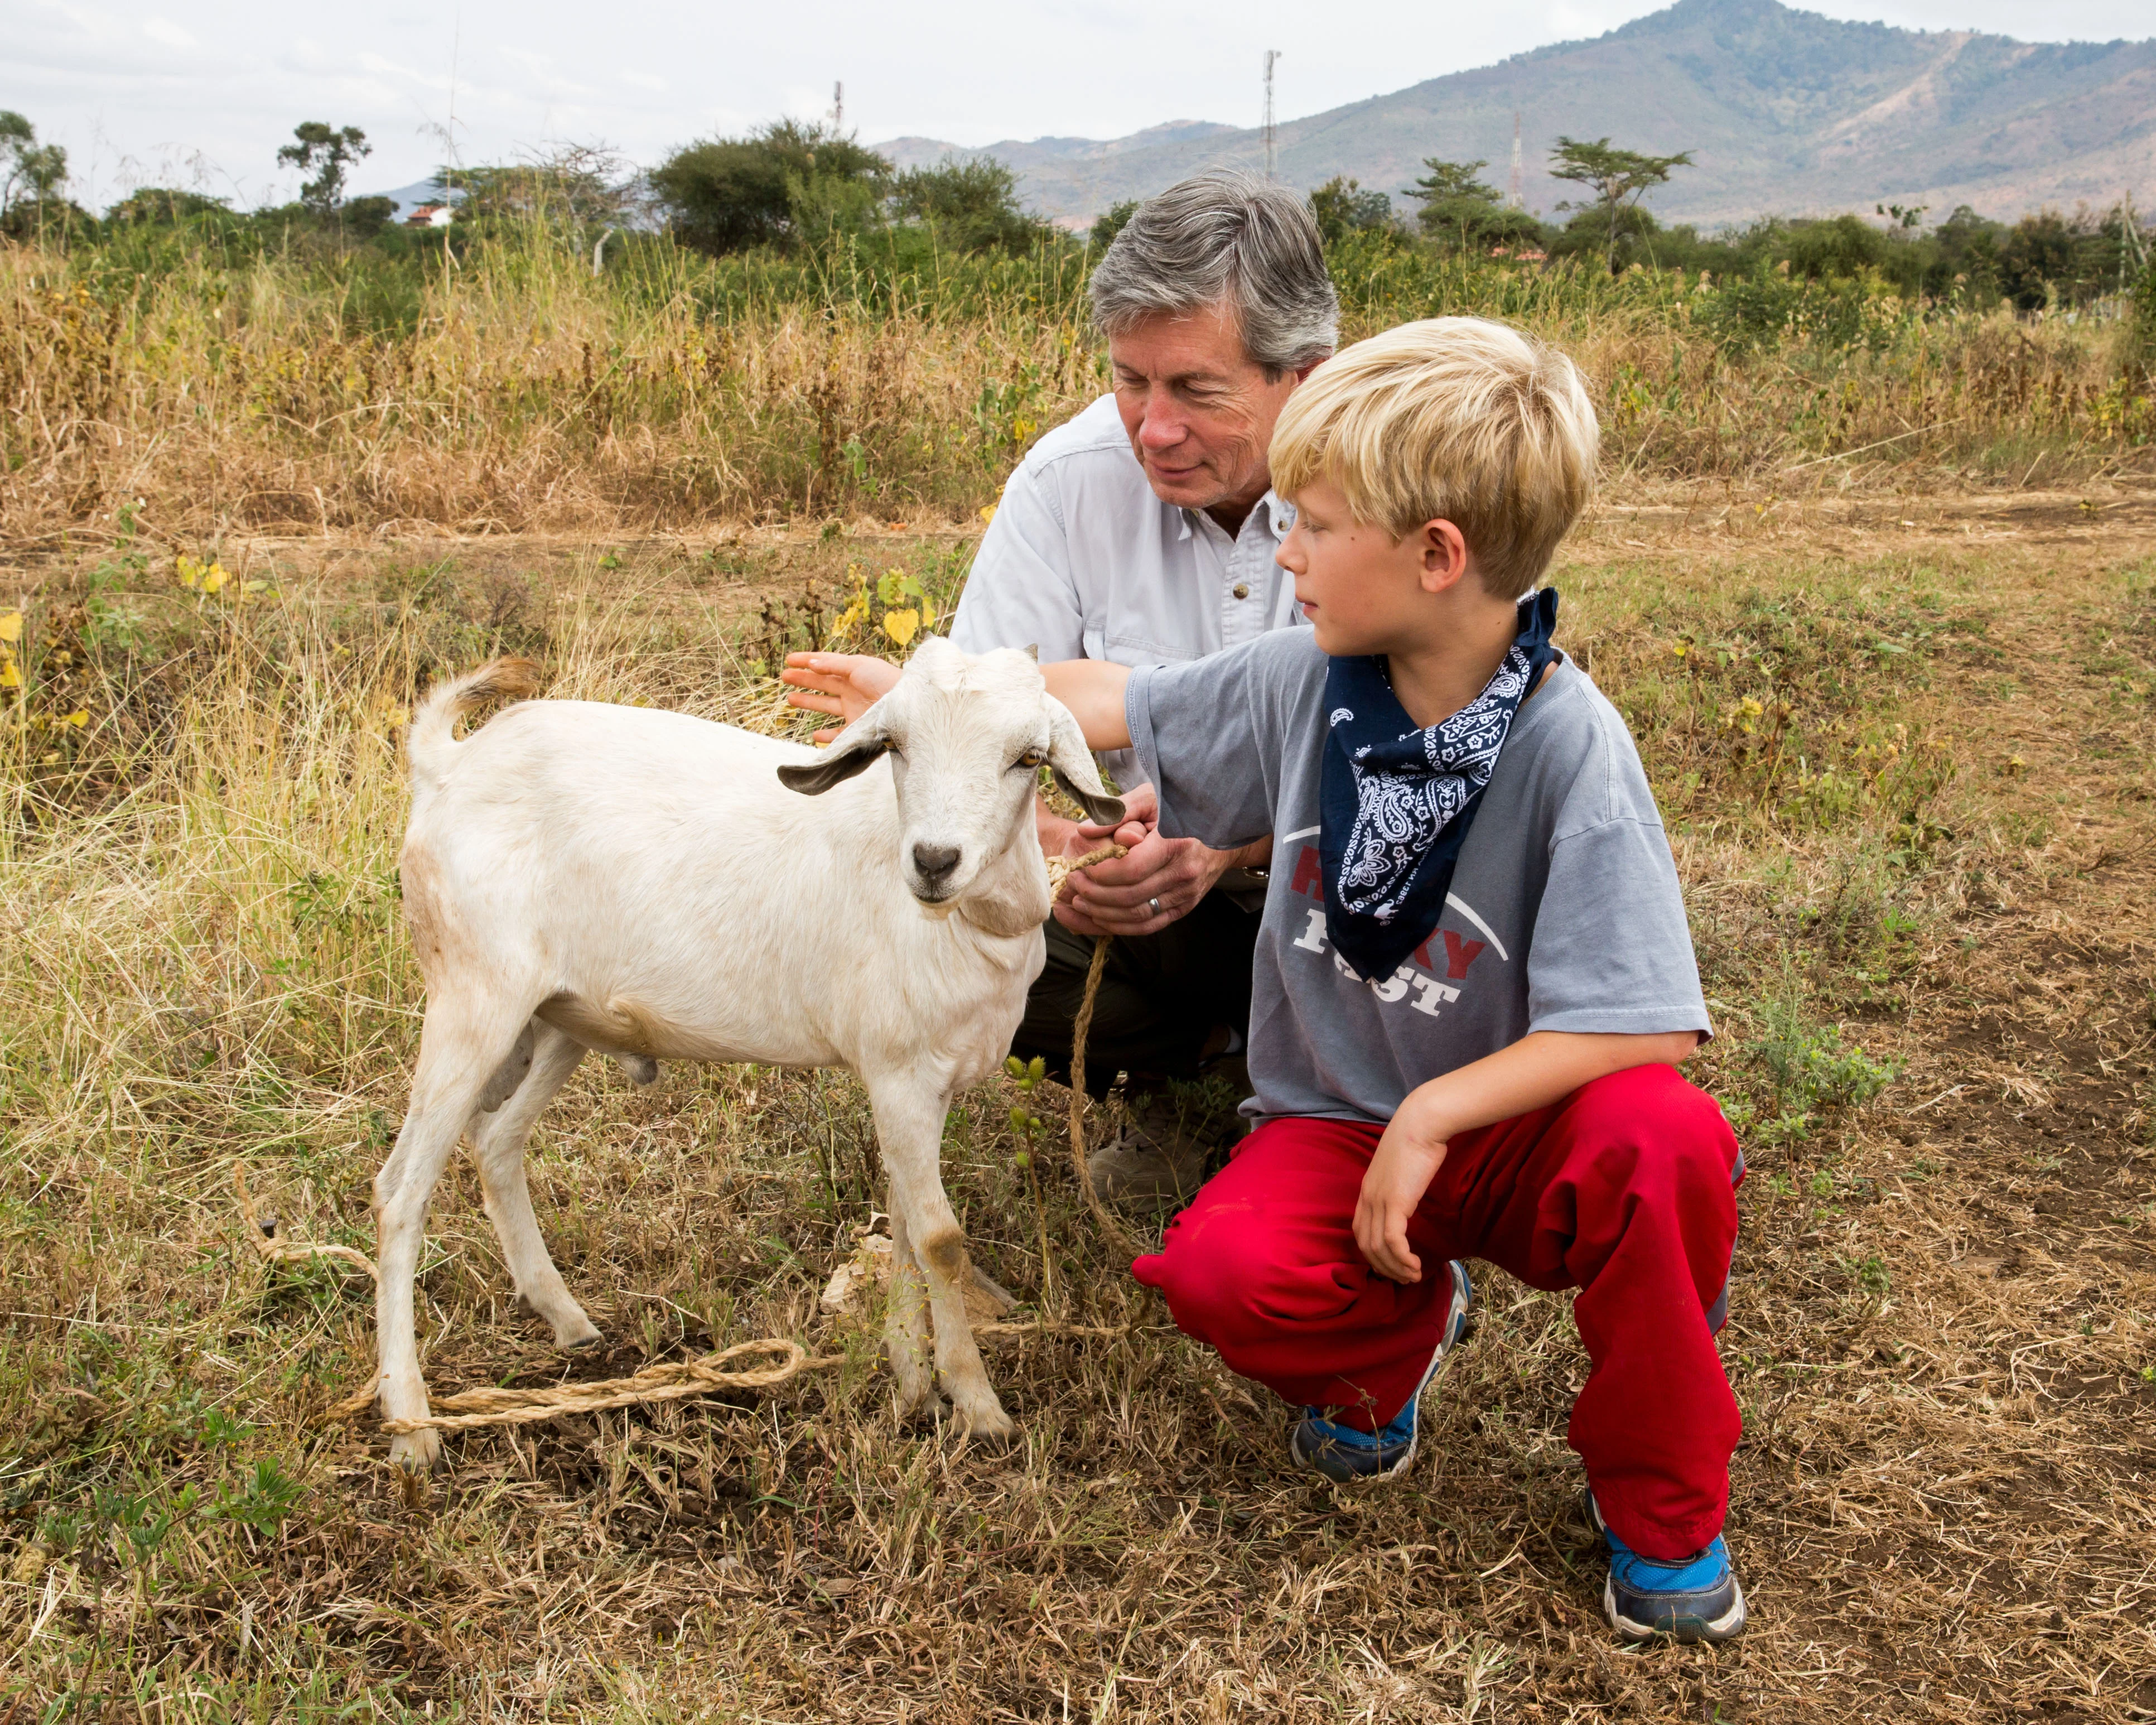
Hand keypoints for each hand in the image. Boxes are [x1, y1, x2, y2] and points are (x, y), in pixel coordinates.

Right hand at [780, 652, 901, 742]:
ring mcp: (854, 709)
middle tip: (784, 676)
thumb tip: (812, 663)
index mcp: (854, 671)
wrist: (905, 707)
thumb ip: (834, 665)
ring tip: (790, 699)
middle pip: (822, 683)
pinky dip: (826, 736)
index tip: (789, 659)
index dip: (807, 660)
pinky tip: (814, 735)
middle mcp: (853, 690)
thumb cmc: (885, 681)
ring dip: (808, 702)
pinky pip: (838, 734)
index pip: (826, 663)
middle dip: (803, 679)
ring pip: (825, 706)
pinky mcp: (857, 729)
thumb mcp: (858, 666)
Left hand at [1054, 783, 1234, 937]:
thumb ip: (1117, 812)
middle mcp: (1184, 874)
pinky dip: (1120, 926)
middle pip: (1129, 896)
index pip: (1130, 869)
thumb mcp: (1152, 798)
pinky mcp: (1184, 908)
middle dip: (1094, 893)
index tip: (1080, 866)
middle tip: (1072, 883)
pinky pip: (1148, 926)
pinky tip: (1099, 917)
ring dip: (1102, 913)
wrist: (1225, 831)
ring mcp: (1186, 895)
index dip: (1099, 872)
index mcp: (1176, 843)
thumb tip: (1084, 831)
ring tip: (1079, 900)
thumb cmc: (1182, 809)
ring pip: (1136, 916)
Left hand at [1353, 1089, 1452, 1283]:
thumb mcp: (1402, 1167)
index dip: (1372, 1253)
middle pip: (1365, 1245)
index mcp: (1367, 1189)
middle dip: (1384, 1267)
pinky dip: (1402, 1259)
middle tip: (1403, 1278)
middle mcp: (1367, 1197)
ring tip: (1414, 1278)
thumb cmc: (1417, 1140)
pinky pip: (1392, 1241)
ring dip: (1396, 1268)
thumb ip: (1399, 1183)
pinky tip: (1416, 1266)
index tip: (1390, 1264)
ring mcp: (1378, 1201)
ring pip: (1378, 1248)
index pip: (1359, 1231)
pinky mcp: (1395, 1202)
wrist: (1421, 1122)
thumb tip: (1409, 1195)